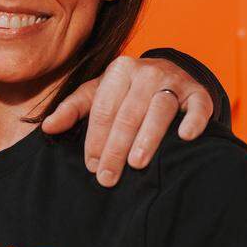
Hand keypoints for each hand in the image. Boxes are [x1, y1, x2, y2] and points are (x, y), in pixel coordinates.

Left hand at [41, 56, 213, 186]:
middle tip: (108, 177)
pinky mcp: (199, 92)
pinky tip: (185, 138)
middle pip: (128, 113)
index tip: (91, 166)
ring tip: (136, 164)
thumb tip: (47, 128)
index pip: (104, 109)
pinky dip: (194, 120)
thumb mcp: (97, 94)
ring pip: (160, 109)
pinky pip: (199, 106)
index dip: (95, 139)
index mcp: (119, 70)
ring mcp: (175, 81)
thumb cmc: (126, 91)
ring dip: (148, 137)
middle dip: (116, 147)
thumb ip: (72, 110)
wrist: (168, 74)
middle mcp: (147, 71)